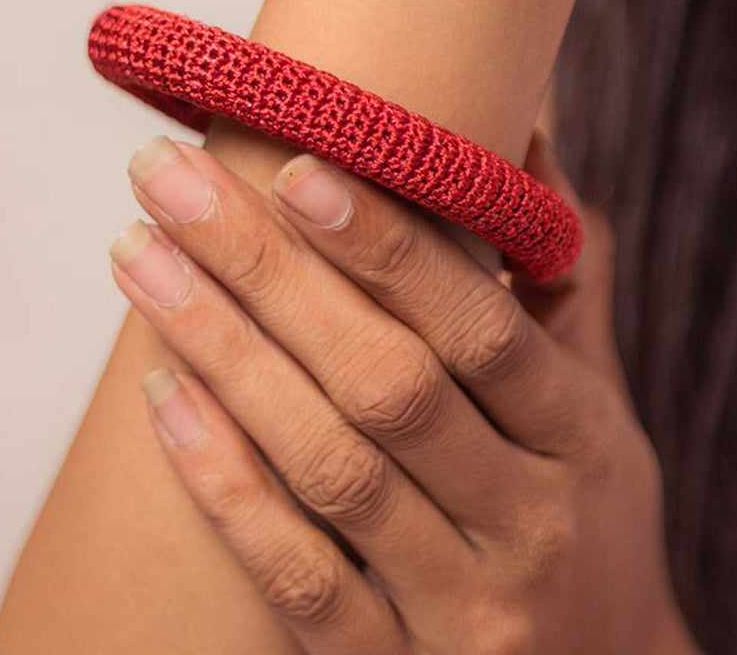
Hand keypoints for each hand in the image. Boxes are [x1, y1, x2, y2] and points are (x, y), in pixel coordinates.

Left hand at [108, 131, 697, 653]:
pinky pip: (298, 581)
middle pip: (387, 385)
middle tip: (171, 180)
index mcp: (581, 436)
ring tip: (140, 257)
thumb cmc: (587, 510)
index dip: (391, 249)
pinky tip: (161, 396)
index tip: (297, 167)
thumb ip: (560, 270)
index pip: (481, 328)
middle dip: (269, 272)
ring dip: (224, 354)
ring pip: (330, 470)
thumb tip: (523, 130)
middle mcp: (530, 522)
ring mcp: (464, 611)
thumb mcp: (596, 395)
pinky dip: (225, 486)